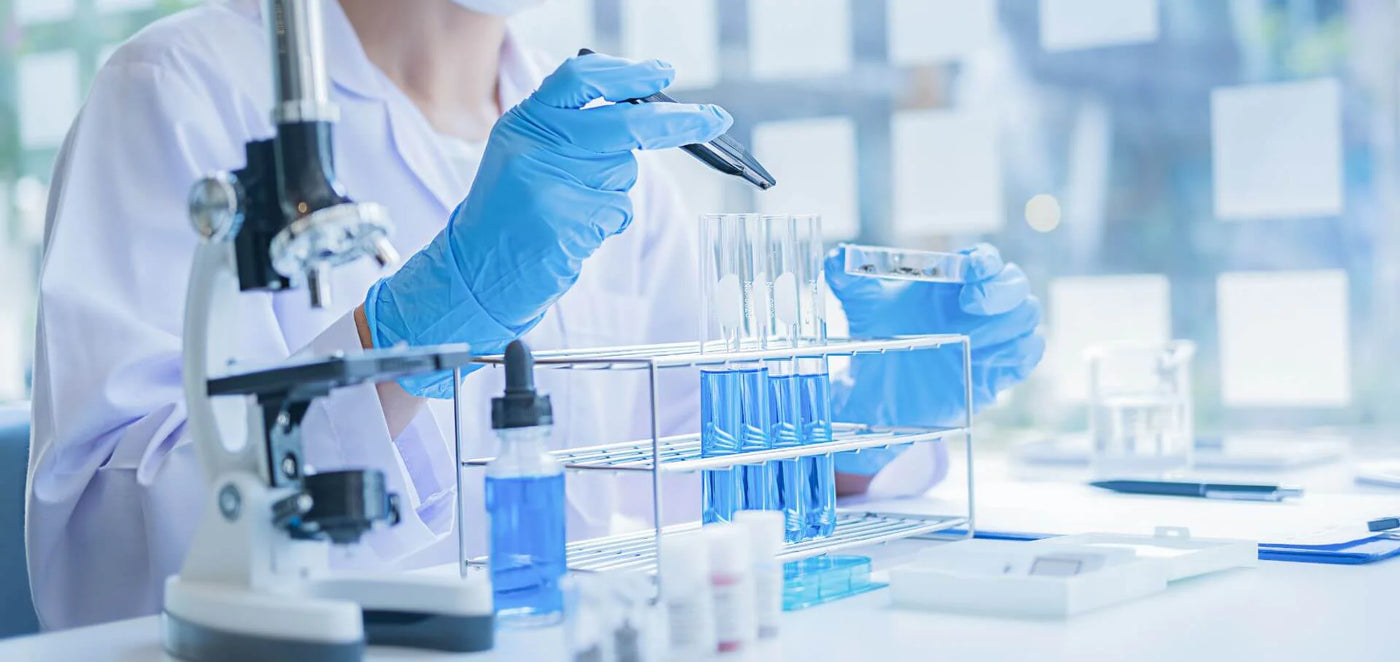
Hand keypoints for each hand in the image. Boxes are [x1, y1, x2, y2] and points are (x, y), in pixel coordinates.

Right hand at [362, 53, 731, 396]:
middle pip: (623, 124)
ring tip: (573, 208)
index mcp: (524, 122)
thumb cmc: (509, 213)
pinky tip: (573, 232)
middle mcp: (533, 147)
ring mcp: (548, 186)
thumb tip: (644, 109)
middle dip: (676, 122)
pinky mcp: (565, 224)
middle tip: (714, 119)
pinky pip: (617, 212)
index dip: (628, 73)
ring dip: (615, 192)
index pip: (580, 78)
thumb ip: (571, 129)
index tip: (663, 72)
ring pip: (624, 173)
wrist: (475, 271)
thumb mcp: (525, 155)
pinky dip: (607, 223)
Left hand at [826, 243, 1044, 474]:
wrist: (877, 390)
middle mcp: (978, 305)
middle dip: (1001, 291)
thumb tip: (839, 256)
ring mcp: (993, 336)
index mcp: (952, 281)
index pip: (984, 260)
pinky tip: (988, 358)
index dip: (985, 261)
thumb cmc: (876, 336)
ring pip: (1027, 317)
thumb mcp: (859, 304)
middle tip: (971, 305)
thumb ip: (848, 276)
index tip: (971, 269)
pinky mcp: (999, 369)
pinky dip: (1020, 351)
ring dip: (1007, 323)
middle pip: (1016, 284)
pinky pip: (1030, 353)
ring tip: (972, 338)